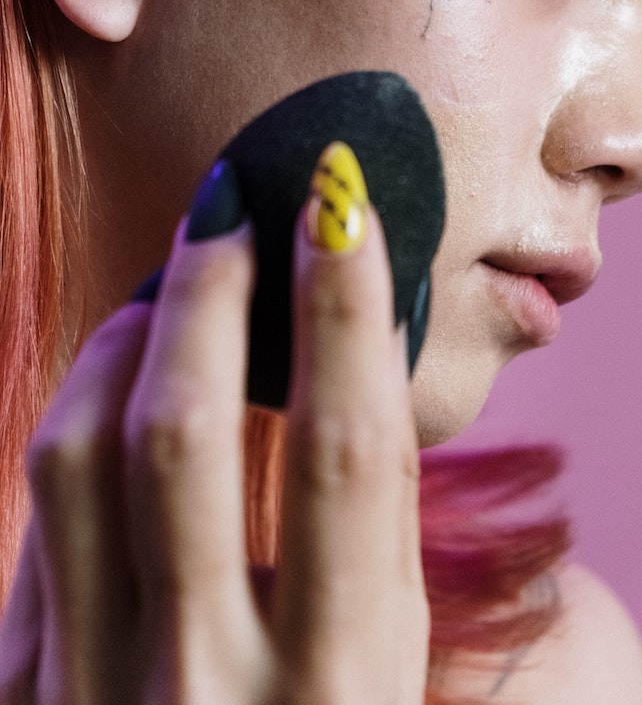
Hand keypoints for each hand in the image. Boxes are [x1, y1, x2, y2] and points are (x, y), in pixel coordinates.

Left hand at [0, 157, 429, 703]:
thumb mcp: (389, 685)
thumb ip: (373, 542)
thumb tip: (360, 365)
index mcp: (339, 687)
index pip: (347, 450)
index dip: (346, 309)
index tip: (344, 201)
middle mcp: (208, 686)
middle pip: (188, 427)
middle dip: (213, 284)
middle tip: (233, 202)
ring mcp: (91, 695)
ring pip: (81, 450)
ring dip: (128, 334)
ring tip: (168, 284)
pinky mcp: (16, 699)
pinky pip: (35, 515)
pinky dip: (79, 416)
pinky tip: (115, 382)